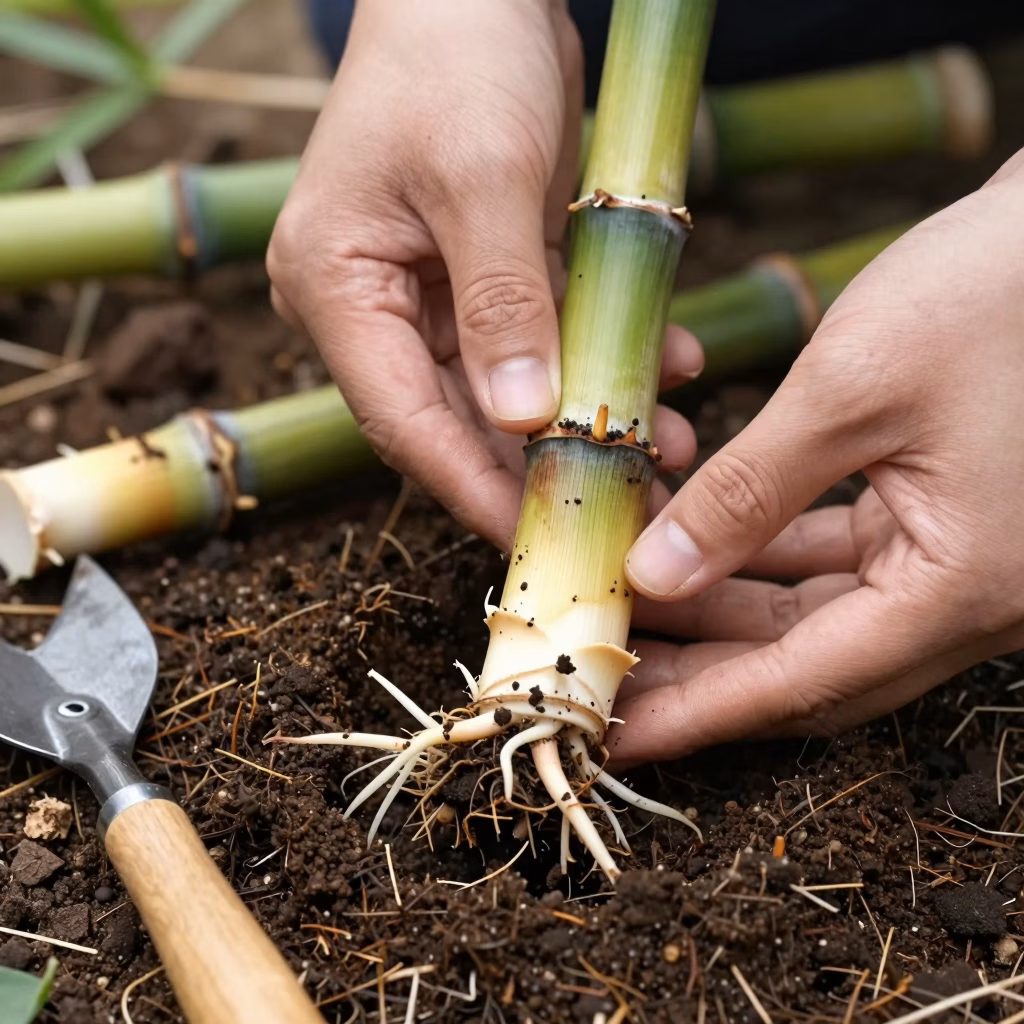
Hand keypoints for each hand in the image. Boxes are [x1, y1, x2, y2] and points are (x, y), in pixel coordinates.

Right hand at [268, 0, 702, 548]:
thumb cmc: (457, 55)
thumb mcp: (482, 179)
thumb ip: (503, 305)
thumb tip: (521, 419)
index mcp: (337, 289)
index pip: (401, 422)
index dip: (472, 486)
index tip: (542, 533)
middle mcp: (371, 306)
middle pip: (454, 419)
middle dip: (540, 463)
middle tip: (625, 501)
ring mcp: (427, 295)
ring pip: (505, 391)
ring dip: (584, 418)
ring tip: (665, 447)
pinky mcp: (481, 278)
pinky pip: (539, 340)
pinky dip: (597, 356)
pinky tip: (666, 370)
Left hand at [608, 150, 1023, 766]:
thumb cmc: (1001, 290)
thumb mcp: (853, 389)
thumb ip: (748, 493)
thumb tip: (656, 576)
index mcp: (965, 588)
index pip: (805, 682)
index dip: (702, 714)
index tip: (615, 738)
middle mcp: (971, 597)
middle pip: (807, 666)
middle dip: (700, 674)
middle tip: (604, 678)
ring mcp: (961, 561)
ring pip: (816, 620)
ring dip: (723, 618)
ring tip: (630, 613)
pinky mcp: (944, 520)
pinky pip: (837, 567)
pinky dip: (763, 563)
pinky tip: (696, 549)